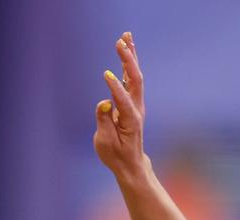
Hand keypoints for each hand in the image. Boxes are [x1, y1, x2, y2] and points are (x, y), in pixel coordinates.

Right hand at [93, 31, 147, 182]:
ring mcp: (136, 103)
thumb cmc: (115, 154)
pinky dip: (129, 62)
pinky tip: (126, 48)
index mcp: (130, 120)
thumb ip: (103, 122)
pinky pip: (132, 77)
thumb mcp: (105, 143)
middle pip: (135, 80)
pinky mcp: (132, 100)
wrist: (130, 161)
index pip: (123, 100)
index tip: (106, 74)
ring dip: (130, 55)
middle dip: (128, 61)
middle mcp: (136, 108)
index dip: (115, 88)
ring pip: (135, 75)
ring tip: (125, 37)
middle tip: (120, 43)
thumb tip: (103, 102)